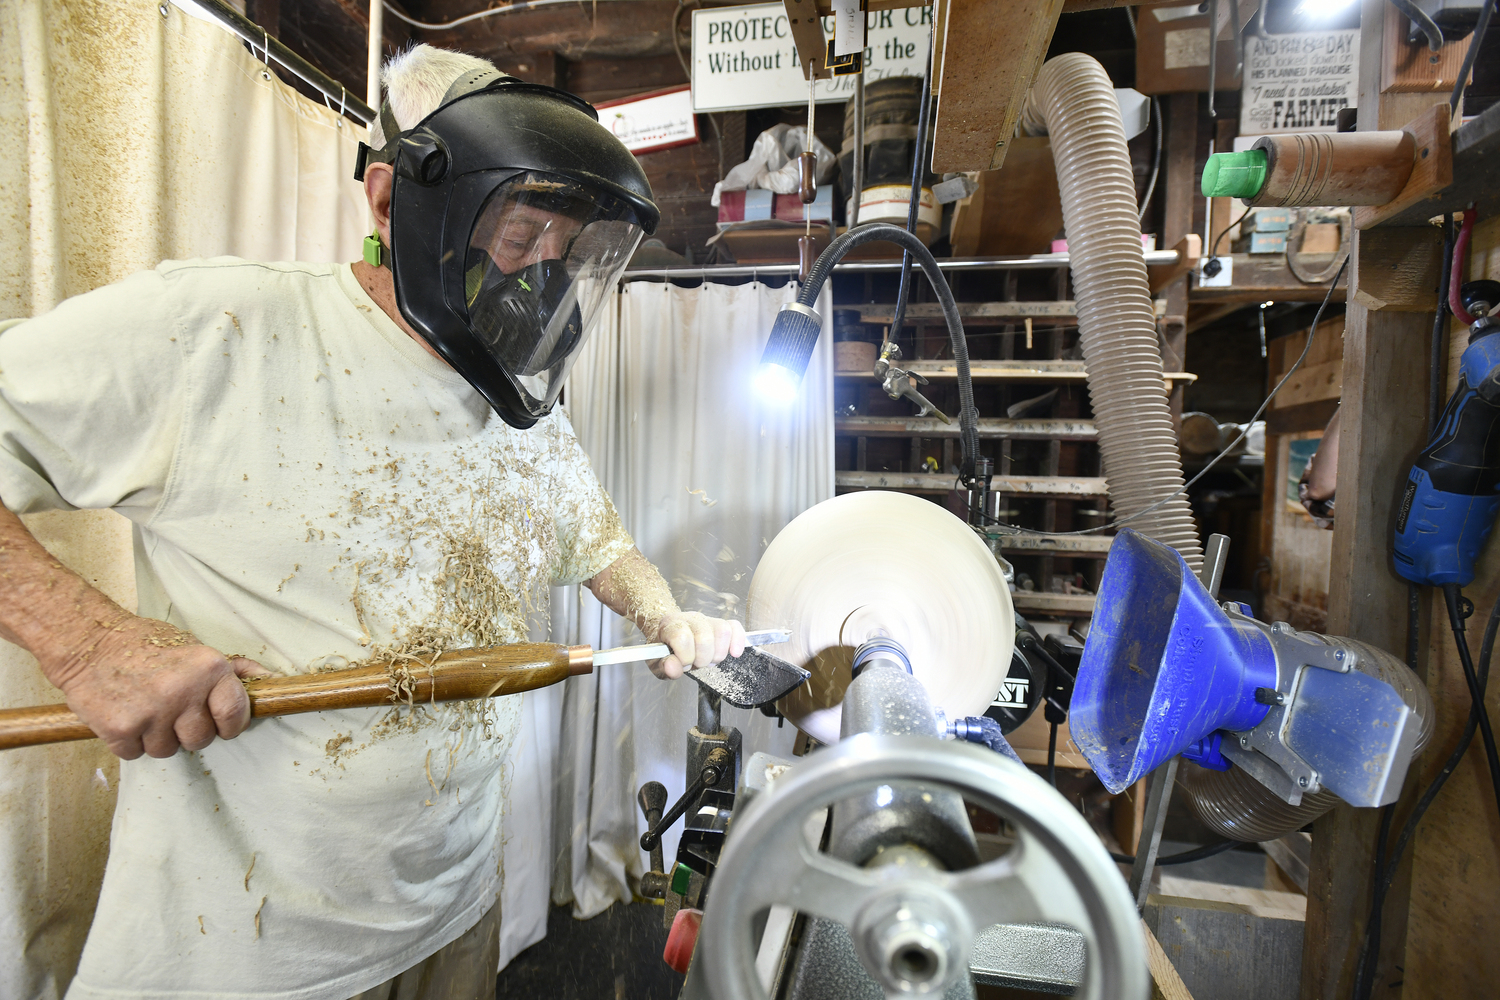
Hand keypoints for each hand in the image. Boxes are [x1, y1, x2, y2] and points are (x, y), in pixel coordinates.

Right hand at [43, 615, 272, 759]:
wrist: (89, 643)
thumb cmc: (148, 645)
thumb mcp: (197, 649)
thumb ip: (234, 669)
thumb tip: (273, 681)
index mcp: (209, 668)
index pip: (235, 715)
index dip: (228, 724)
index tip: (218, 722)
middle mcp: (183, 691)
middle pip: (202, 740)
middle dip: (189, 731)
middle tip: (172, 711)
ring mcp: (151, 712)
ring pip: (168, 751)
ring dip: (158, 738)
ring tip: (147, 710)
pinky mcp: (120, 729)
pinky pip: (136, 754)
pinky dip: (130, 742)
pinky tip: (126, 716)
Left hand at [648, 612, 747, 679]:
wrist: (669, 635)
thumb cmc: (664, 648)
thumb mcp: (657, 662)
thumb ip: (664, 667)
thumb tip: (673, 669)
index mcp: (671, 625)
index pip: (683, 638)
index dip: (685, 657)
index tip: (683, 664)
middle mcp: (690, 618)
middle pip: (705, 638)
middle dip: (702, 659)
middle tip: (695, 663)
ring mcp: (707, 620)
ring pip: (722, 632)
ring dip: (717, 654)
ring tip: (708, 659)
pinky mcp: (720, 623)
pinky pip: (734, 627)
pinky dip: (738, 641)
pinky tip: (734, 653)